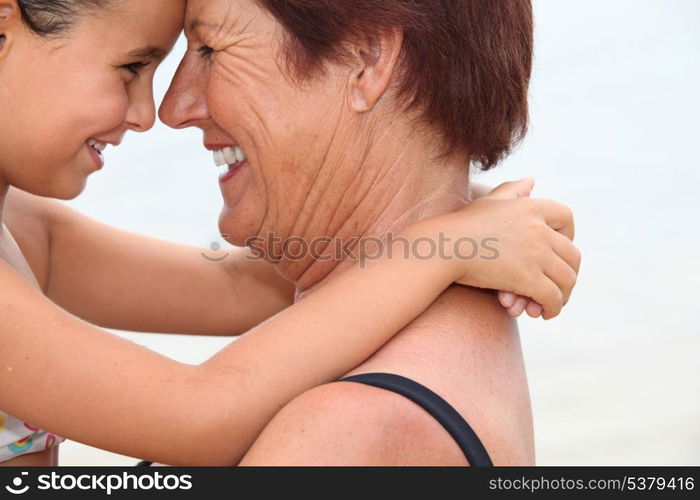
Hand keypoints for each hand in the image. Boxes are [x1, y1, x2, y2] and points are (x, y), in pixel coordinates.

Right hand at [450, 178, 579, 319]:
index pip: (566, 218)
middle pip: (572, 255)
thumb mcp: (489, 202)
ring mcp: (536, 254)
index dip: (568, 236)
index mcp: (531, 208)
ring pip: (567, 280)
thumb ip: (512, 191)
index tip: (556, 252)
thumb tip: (531, 180)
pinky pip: (553, 298)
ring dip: (561, 296)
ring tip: (548, 305)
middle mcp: (539, 229)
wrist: (444, 246)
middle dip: (567, 274)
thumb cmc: (460, 226)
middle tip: (557, 287)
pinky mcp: (529, 278)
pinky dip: (552, 308)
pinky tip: (540, 313)